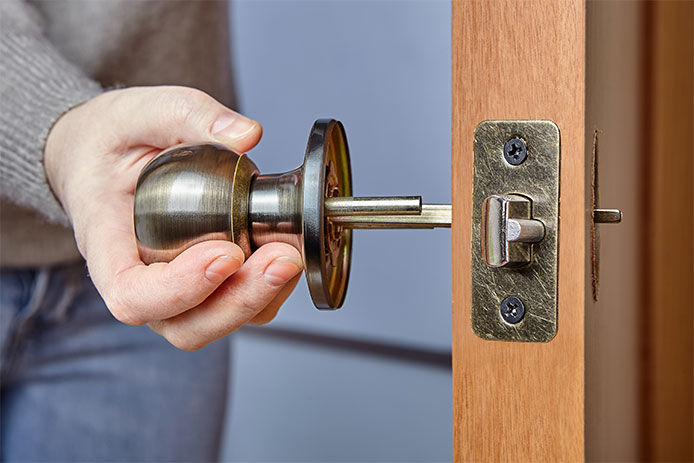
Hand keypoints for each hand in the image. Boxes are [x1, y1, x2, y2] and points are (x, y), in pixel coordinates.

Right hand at [45, 86, 302, 349]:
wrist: (102, 157)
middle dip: (239, 300)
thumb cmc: (110, 141)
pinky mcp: (205, 284)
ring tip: (291, 255)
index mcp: (107, 245)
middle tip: (282, 259)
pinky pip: (238, 306)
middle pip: (185, 326)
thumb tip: (247, 134)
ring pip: (216, 323)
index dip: (181, 289)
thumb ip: (187, 115)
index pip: (133, 295)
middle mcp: (139, 281)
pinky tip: (288, 252)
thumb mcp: (138, 111)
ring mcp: (174, 290)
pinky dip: (269, 289)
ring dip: (260, 298)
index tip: (225, 253)